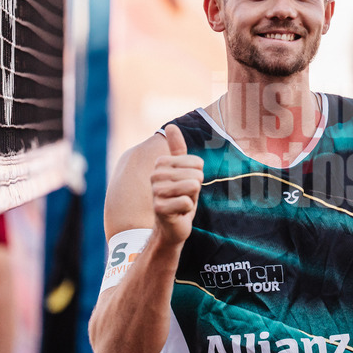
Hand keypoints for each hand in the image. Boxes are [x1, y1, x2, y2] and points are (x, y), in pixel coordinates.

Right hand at [152, 124, 203, 245]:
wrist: (171, 226)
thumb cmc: (179, 196)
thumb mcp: (182, 171)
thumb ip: (177, 149)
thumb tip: (171, 126)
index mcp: (161, 164)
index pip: (197, 162)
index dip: (198, 176)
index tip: (186, 184)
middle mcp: (155, 175)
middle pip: (196, 174)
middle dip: (196, 189)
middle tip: (184, 196)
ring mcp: (156, 192)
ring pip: (192, 186)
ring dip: (192, 199)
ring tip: (182, 203)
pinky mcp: (160, 209)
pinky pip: (187, 202)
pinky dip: (187, 209)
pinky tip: (178, 213)